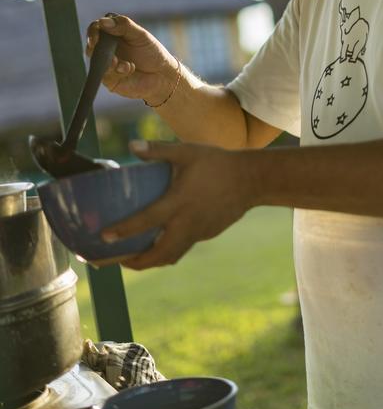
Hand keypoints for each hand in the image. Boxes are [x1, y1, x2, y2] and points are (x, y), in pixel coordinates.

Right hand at [86, 14, 176, 104]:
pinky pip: (106, 75)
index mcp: (112, 34)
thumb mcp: (140, 35)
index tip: (96, 37)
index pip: (96, 29)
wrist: (163, 74)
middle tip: (108, 52)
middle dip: (96, 49)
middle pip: (91, 46)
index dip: (93, 32)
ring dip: (109, 62)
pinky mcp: (109, 80)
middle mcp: (106, 49)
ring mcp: (106, 65)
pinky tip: (130, 69)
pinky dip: (117, 71)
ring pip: (97, 62)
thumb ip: (124, 26)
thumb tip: (103, 21)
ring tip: (123, 64)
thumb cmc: (152, 52)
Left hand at [92, 141, 252, 269]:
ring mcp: (197, 232)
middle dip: (133, 262)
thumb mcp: (186, 151)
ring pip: (170, 256)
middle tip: (114, 259)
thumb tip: (132, 146)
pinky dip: (167, 251)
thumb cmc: (216, 162)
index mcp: (177, 203)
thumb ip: (158, 150)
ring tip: (133, 258)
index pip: (144, 222)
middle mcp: (186, 223)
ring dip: (150, 261)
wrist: (251, 179)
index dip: (122, 232)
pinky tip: (160, 242)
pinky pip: (182, 248)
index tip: (104, 238)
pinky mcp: (206, 234)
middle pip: (156, 255)